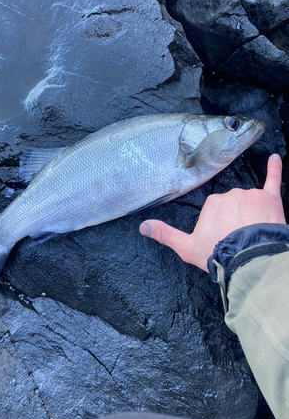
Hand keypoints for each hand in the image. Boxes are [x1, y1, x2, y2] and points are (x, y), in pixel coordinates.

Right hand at [139, 154, 285, 271]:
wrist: (250, 259)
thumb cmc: (218, 253)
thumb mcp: (187, 247)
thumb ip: (165, 234)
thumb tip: (143, 226)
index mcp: (212, 203)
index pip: (214, 210)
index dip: (218, 226)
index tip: (221, 237)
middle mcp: (230, 194)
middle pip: (232, 204)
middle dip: (234, 219)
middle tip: (237, 238)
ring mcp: (250, 195)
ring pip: (249, 200)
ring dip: (251, 213)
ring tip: (253, 233)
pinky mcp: (270, 199)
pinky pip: (273, 180)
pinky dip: (274, 169)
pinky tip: (275, 159)